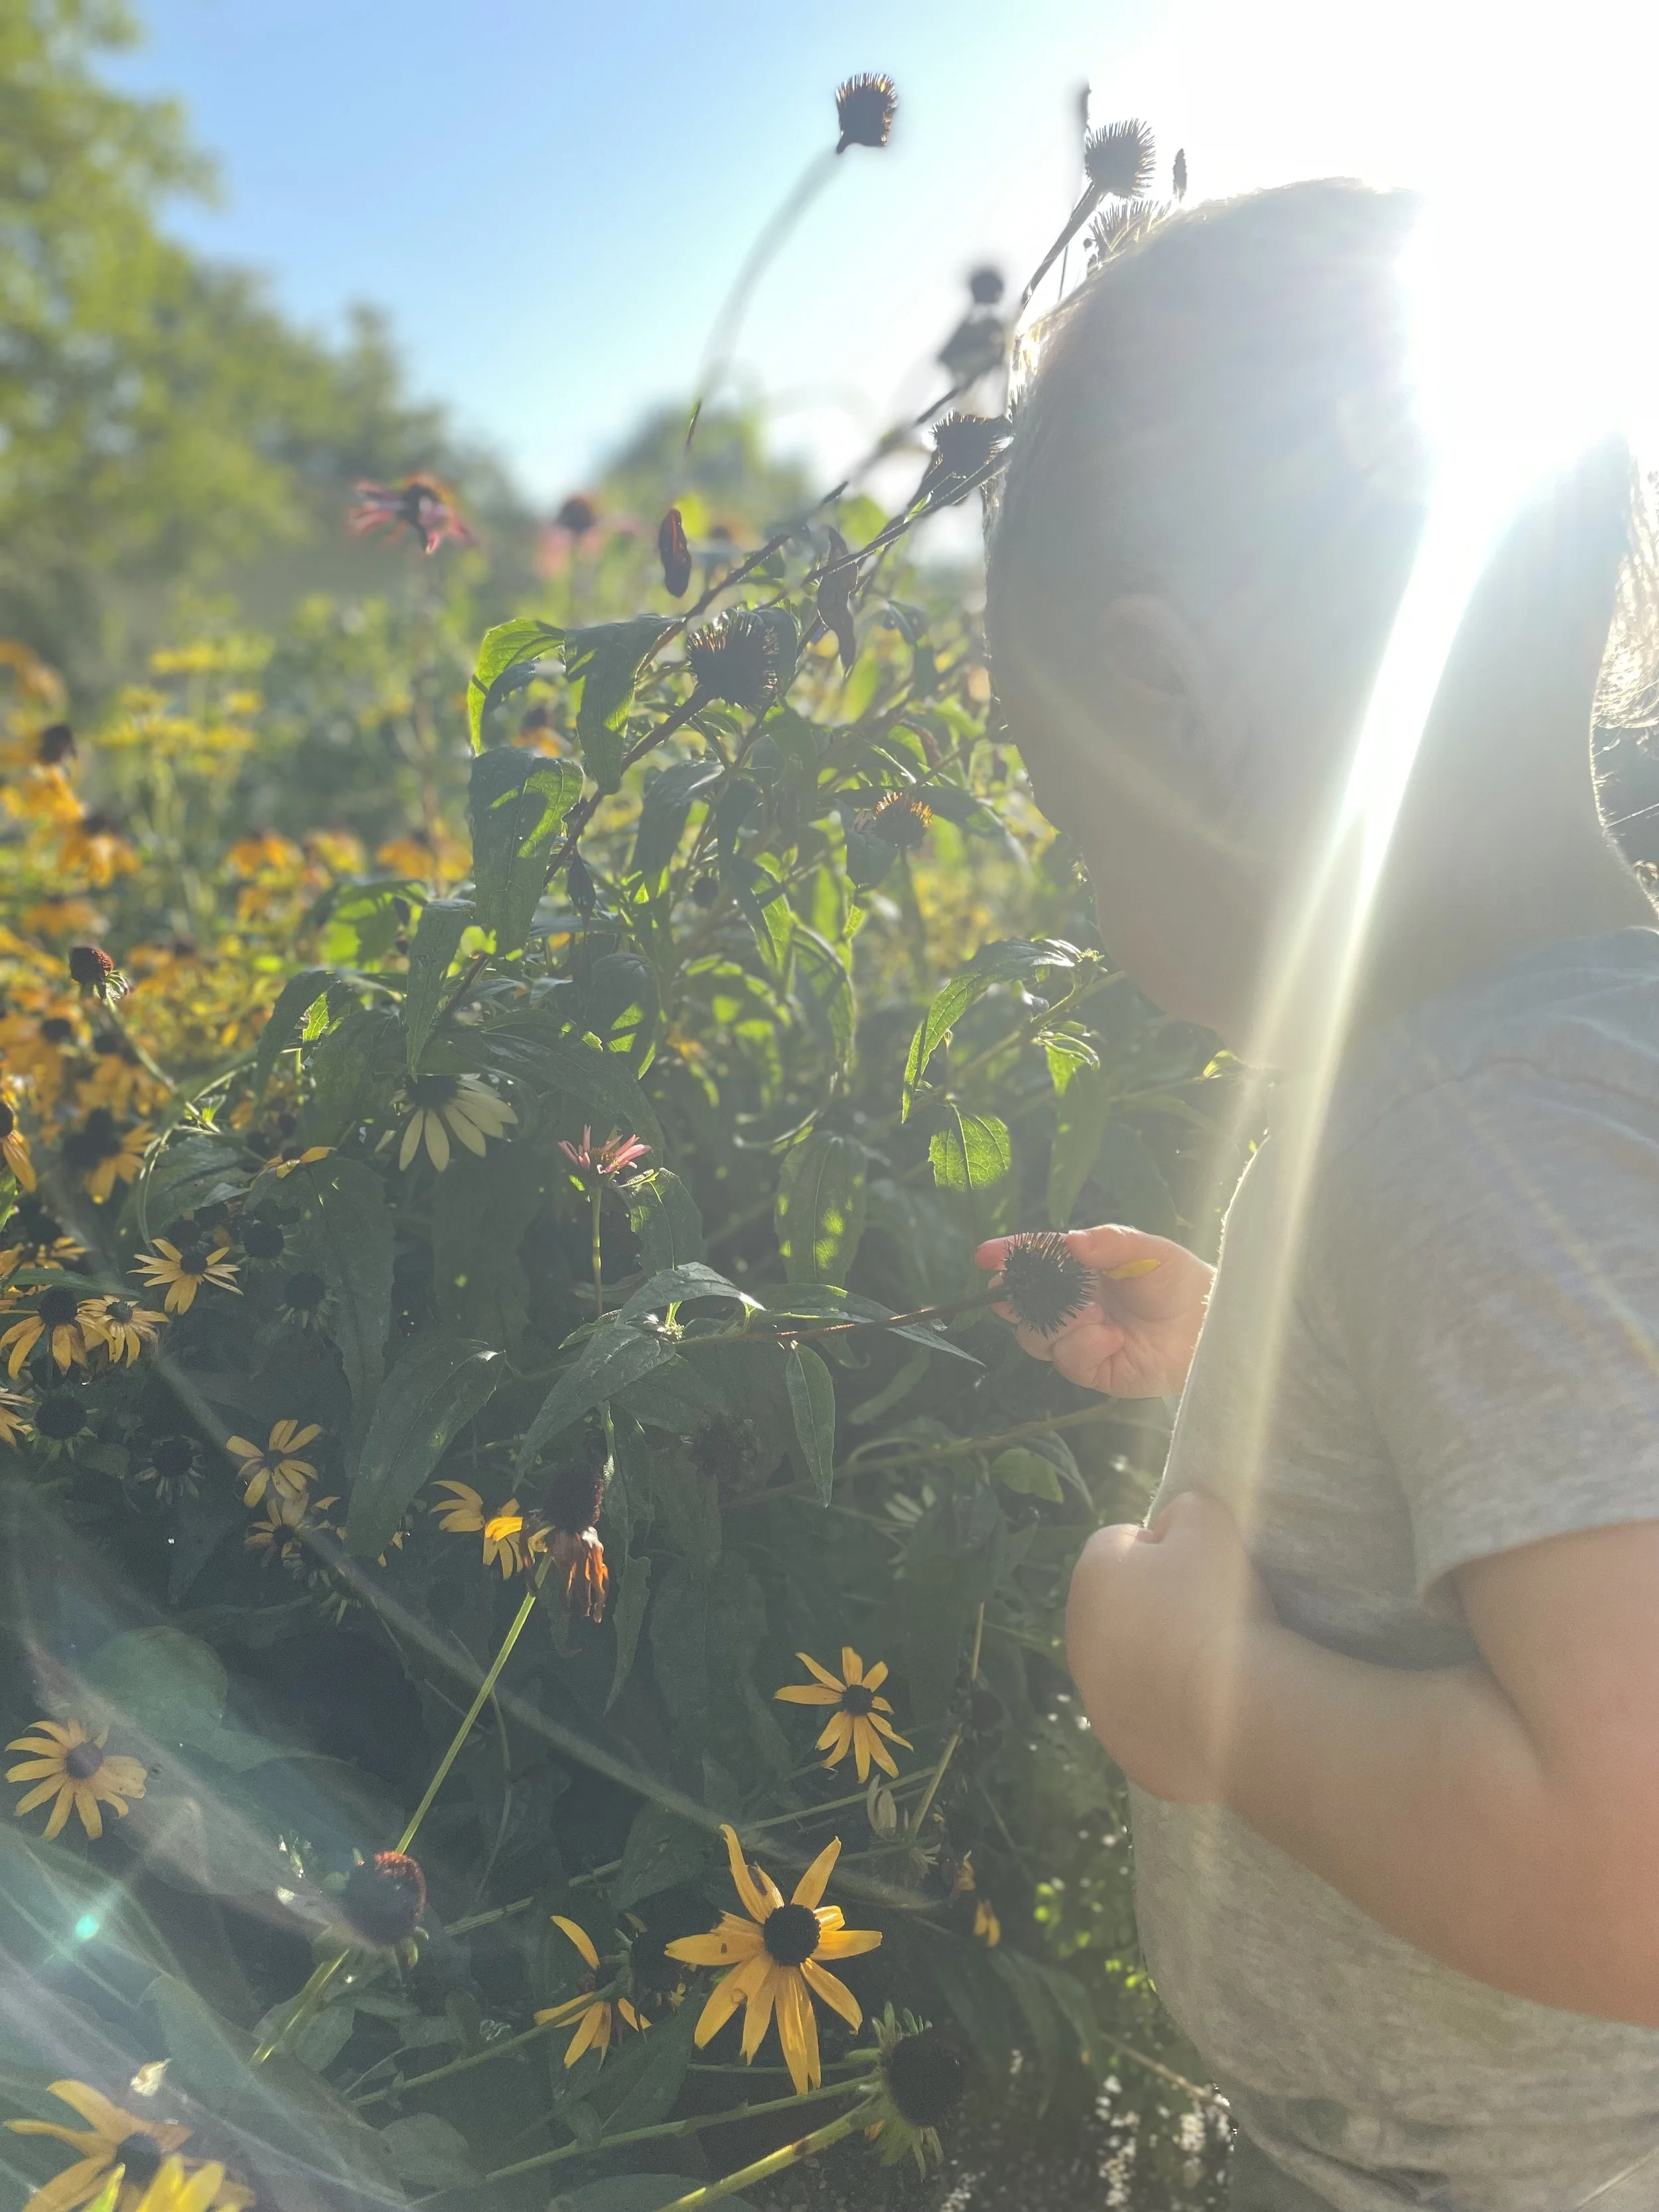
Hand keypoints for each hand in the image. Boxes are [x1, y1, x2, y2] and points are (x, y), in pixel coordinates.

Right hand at [975, 1224, 1212, 1397]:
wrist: (1210, 1327)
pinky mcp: (1091, 1370)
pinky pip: (1066, 1361)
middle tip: (1031, 1289)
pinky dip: (1084, 1346)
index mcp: (1079, 1269)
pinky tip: (1113, 1338)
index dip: (1007, 1257)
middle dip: (1021, 1295)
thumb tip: (1071, 1242)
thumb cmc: (1180, 1282)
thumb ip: (1108, 1243)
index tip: (985, 1256)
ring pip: (1035, 1335)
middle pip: (1022, 1303)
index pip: (1033, 1261)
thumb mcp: (1147, 1251)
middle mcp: (1071, 1304)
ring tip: (1096, 1312)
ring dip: (1059, 1322)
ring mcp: (1078, 1339)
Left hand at [1065, 1490, 1274, 1800]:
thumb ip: (1186, 1510)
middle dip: (1156, 1609)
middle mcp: (1079, 1640)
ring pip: (1128, 1666)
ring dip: (1159, 1662)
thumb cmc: (1218, 1605)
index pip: (1121, 1544)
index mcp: (1091, 1577)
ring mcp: (1097, 1701)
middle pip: (1120, 1608)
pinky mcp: (1123, 1746)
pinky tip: (1209, 1710)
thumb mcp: (1210, 1525)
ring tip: (1212, 1667)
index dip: (1166, 1550)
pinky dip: (1171, 1713)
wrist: (1236, 1709)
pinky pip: (1147, 1718)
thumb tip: (1171, 1526)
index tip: (1200, 1571)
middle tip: (1209, 1618)